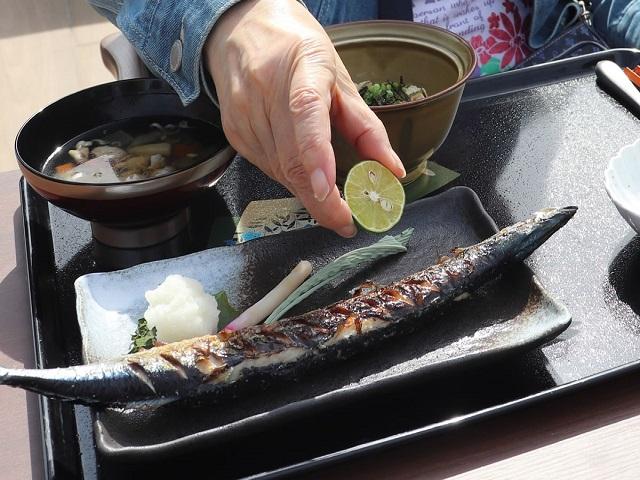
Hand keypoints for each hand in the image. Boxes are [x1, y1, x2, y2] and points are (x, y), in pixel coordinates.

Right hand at [205, 0, 404, 236]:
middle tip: (345, 223)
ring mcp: (243, 114)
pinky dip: (290, 179)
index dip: (317, 156)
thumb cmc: (298, 52)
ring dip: (307, 192)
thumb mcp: (340, 79)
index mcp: (302, 67)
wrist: (242, 31)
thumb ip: (367, 127)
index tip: (329, 192)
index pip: (306, 112)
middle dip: (321, 200)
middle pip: (291, 158)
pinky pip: (267, 168)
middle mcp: (264, 91)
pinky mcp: (233, 132)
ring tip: (330, 197)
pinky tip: (302, 173)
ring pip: (279, 171)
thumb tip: (392, 172)